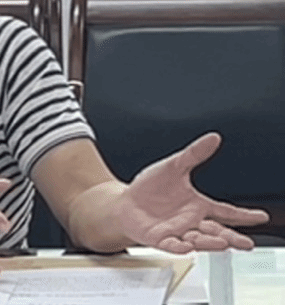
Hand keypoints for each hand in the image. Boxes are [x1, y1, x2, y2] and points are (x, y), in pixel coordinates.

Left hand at [115, 132, 269, 252]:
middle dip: (232, 238)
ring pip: (199, 239)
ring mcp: (177, 231)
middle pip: (217, 231)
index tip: (260, 216)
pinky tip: (188, 245)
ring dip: (211, 242)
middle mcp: (191, 221)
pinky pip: (173, 245)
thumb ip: (194, 154)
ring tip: (224, 243)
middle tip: (246, 243)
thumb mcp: (173, 166)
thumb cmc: (150, 187)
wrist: (125, 201)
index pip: (225, 211)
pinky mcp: (161, 238)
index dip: (243, 215)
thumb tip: (213, 138)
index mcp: (197, 205)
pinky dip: (181, 246)